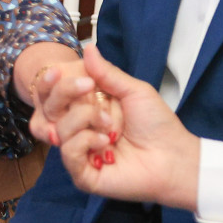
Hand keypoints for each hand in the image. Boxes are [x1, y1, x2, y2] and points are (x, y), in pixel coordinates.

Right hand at [34, 50, 201, 210]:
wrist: (173, 156)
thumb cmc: (157, 124)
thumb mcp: (133, 91)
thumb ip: (106, 73)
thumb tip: (88, 48)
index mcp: (88, 107)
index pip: (56, 92)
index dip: (52, 81)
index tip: (60, 70)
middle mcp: (79, 128)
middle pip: (49, 108)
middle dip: (65, 91)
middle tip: (87, 86)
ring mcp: (80, 152)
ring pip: (59, 128)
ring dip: (85, 119)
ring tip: (110, 126)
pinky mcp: (83, 174)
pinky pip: (68, 152)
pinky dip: (85, 141)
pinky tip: (105, 143)